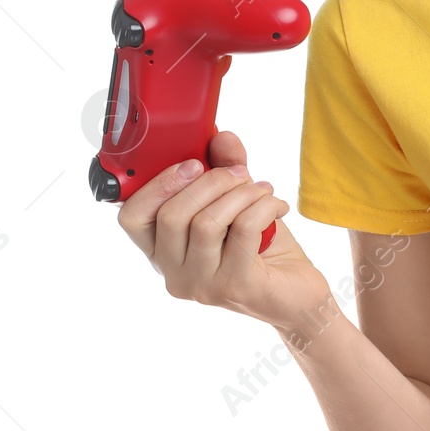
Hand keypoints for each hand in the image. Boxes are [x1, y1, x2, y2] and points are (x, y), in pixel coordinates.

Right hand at [117, 128, 332, 331]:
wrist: (297, 294)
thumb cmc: (262, 249)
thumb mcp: (239, 203)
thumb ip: (225, 169)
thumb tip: (221, 136)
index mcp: (163, 251)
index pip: (131, 218)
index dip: (157, 184)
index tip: (192, 163)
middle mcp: (174, 273)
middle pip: (172, 214)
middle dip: (212, 181)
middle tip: (241, 174)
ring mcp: (201, 285)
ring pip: (207, 222)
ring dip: (242, 194)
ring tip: (263, 191)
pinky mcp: (234, 287)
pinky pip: (243, 229)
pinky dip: (265, 206)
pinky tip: (278, 208)